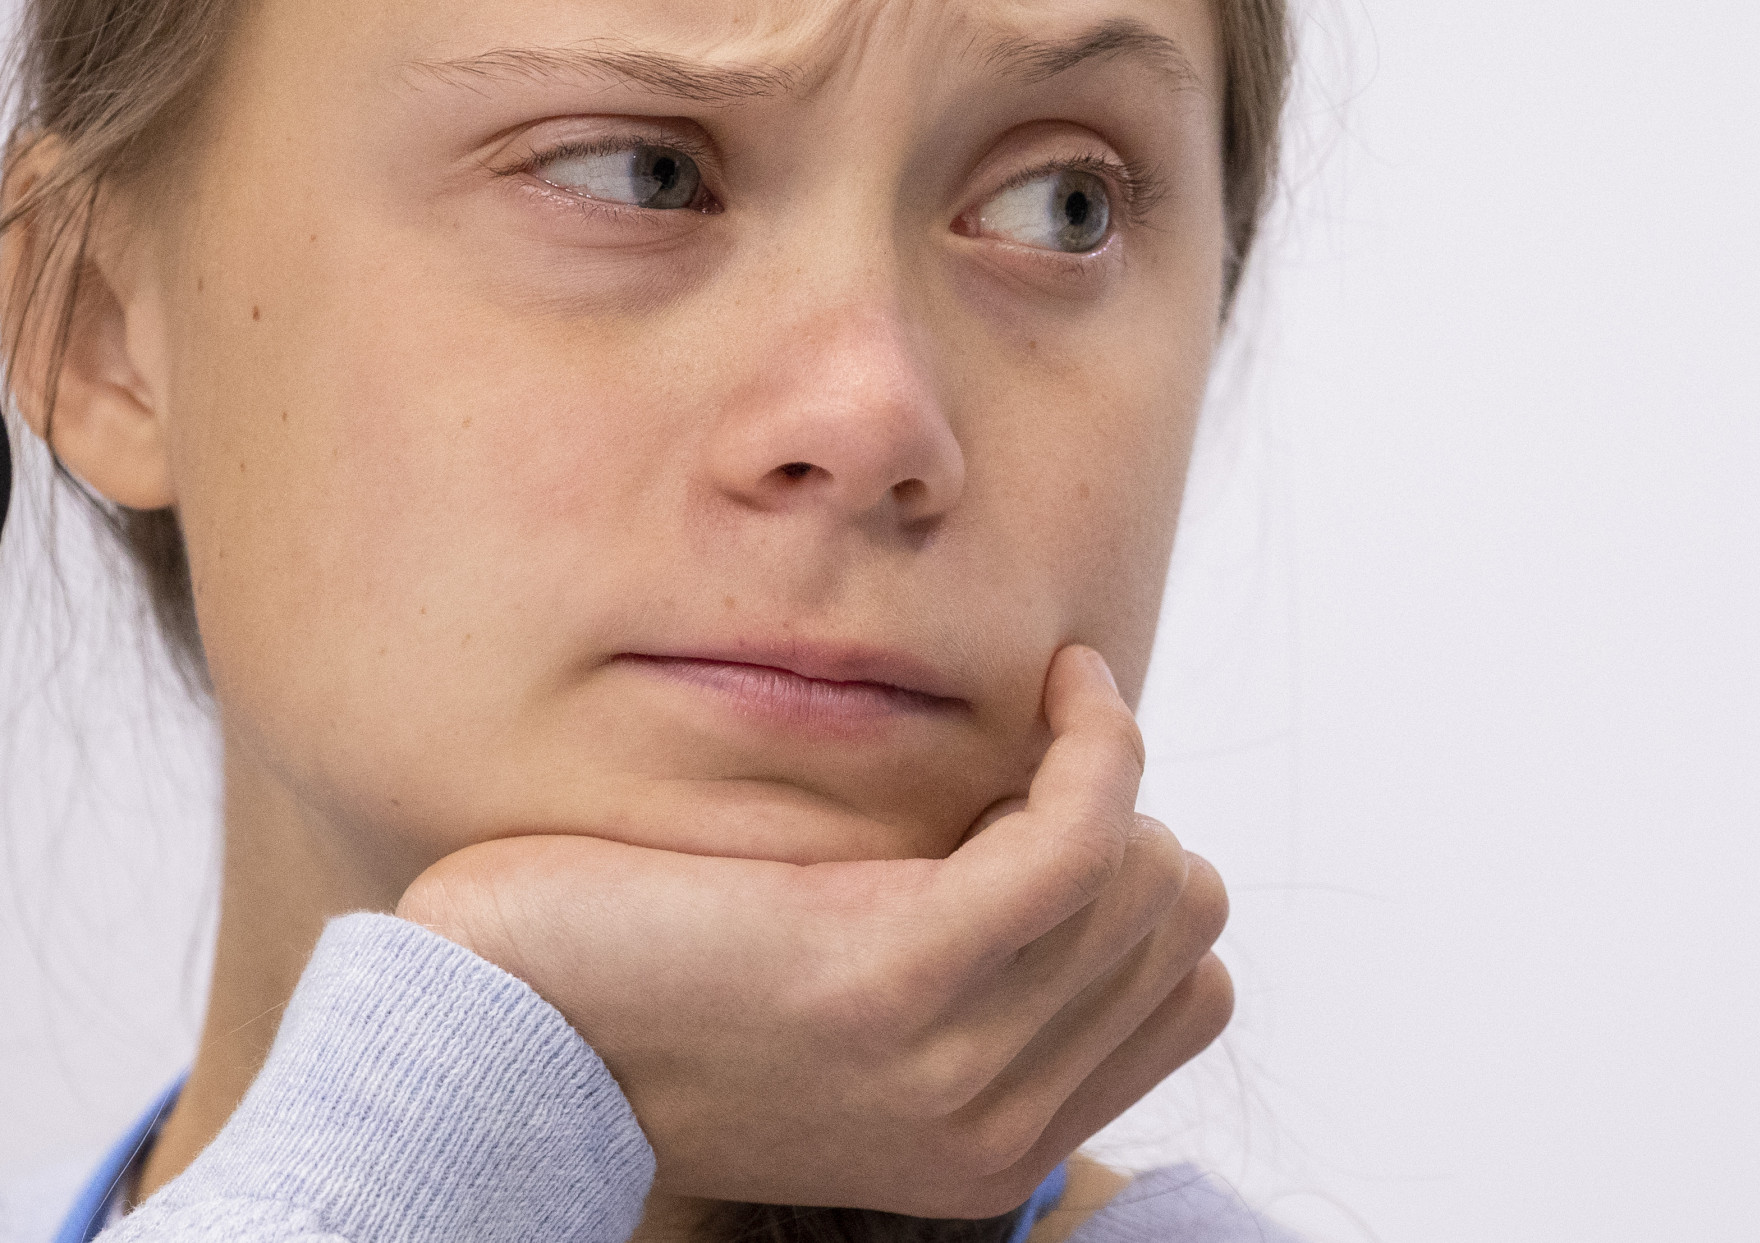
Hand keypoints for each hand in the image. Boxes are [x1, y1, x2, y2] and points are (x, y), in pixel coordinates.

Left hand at [394, 645, 1230, 1214]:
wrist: (491, 1028)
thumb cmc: (650, 987)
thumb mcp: (851, 1024)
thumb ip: (972, 990)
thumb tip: (1082, 867)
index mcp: (991, 1152)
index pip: (1188, 996)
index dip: (1143, 883)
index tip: (1061, 812)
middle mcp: (992, 1130)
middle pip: (1180, 921)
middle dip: (1133, 816)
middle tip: (1034, 763)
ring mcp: (955, 1062)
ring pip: (1152, 874)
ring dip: (1112, 771)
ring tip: (1042, 722)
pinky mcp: (905, 970)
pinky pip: (1086, 829)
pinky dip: (1096, 734)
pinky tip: (1057, 686)